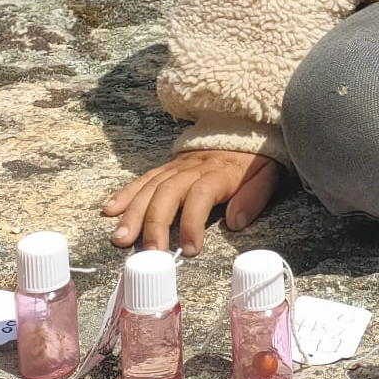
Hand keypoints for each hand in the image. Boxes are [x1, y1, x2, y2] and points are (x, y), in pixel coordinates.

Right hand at [102, 150, 278, 255]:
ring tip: (120, 238)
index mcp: (221, 172)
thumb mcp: (268, 173)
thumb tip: (236, 222)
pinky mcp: (168, 166)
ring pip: (151, 186)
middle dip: (155, 224)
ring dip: (133, 213)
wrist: (245, 125)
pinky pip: (144, 178)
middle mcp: (194, 167)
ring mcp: (178, 165)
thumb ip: (254, 196)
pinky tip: (110, 211)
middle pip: (169, 192)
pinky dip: (125, 193)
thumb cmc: (255, 157)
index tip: (190, 249)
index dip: (193, 222)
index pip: (201, 195)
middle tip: (150, 253)